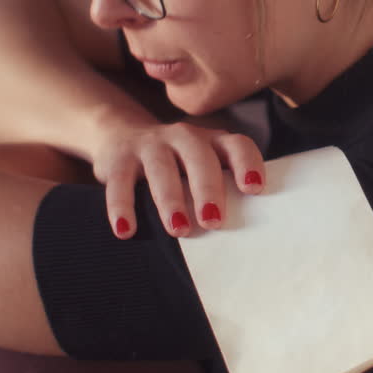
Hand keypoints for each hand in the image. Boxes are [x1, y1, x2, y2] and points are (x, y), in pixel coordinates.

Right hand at [91, 118, 265, 238]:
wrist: (120, 135)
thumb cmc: (175, 164)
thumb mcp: (199, 167)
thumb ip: (219, 189)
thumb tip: (242, 237)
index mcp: (212, 141)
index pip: (237, 145)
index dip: (247, 164)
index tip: (253, 189)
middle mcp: (184, 138)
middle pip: (199, 157)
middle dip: (207, 189)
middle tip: (213, 220)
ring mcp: (150, 145)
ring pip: (161, 168)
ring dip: (171, 199)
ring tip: (178, 229)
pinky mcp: (119, 158)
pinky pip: (120, 182)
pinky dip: (122, 207)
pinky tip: (126, 230)